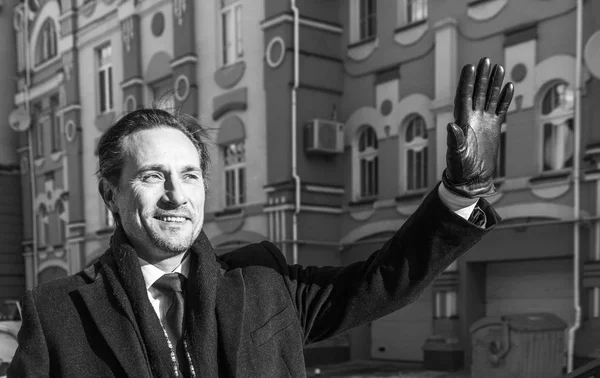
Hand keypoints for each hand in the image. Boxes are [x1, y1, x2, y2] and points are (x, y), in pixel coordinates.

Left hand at [443, 57, 513, 197]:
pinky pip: (501, 109)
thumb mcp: (456, 155)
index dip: (467, 82)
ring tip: (498, 67)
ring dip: (494, 83)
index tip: (470, 67)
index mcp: (461, 121)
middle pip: (477, 92)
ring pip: (490, 97)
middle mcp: (472, 118)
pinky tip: (509, 86)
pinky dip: (505, 98)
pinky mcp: (495, 127)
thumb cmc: (460, 168)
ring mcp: (484, 121)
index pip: (464, 97)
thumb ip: (455, 140)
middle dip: (480, 76)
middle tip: (485, 59)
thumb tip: (451, 126)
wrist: (472, 179)